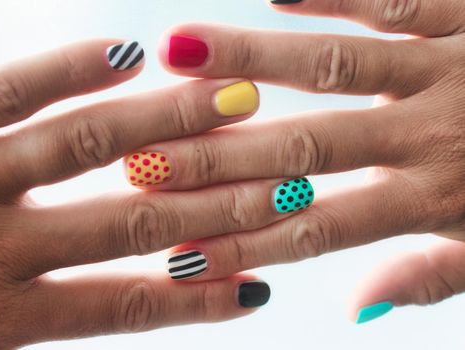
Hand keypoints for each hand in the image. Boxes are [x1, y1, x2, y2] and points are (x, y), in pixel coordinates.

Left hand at [0, 39, 274, 347]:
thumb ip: (25, 330)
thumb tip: (108, 307)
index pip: (125, 304)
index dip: (196, 301)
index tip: (256, 286)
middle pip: (131, 222)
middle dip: (215, 203)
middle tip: (284, 184)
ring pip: (86, 145)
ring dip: (169, 123)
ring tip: (235, 101)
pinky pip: (4, 92)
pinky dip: (69, 70)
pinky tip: (127, 56)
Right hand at [133, 0, 464, 322]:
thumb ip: (432, 276)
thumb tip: (356, 301)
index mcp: (435, 197)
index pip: (316, 227)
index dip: (245, 239)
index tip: (178, 241)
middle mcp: (428, 133)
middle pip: (303, 146)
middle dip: (220, 153)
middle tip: (144, 153)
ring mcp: (447, 67)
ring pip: (335, 63)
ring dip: (253, 57)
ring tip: (179, 50)